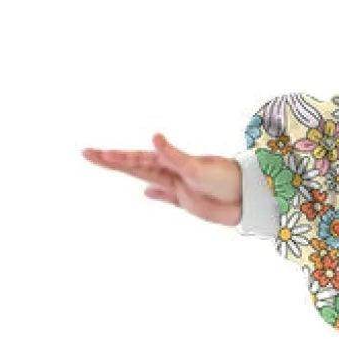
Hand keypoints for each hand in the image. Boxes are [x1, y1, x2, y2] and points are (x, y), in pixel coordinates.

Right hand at [81, 134, 242, 226]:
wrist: (250, 197)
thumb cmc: (227, 178)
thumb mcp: (198, 167)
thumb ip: (174, 155)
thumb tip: (154, 137)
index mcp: (171, 163)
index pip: (136, 159)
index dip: (114, 157)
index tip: (94, 154)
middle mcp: (172, 173)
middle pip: (135, 166)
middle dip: (111, 161)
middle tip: (88, 153)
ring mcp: (179, 186)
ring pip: (147, 178)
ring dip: (128, 172)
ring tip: (109, 163)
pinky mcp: (189, 201)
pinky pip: (167, 197)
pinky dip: (157, 194)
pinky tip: (147, 192)